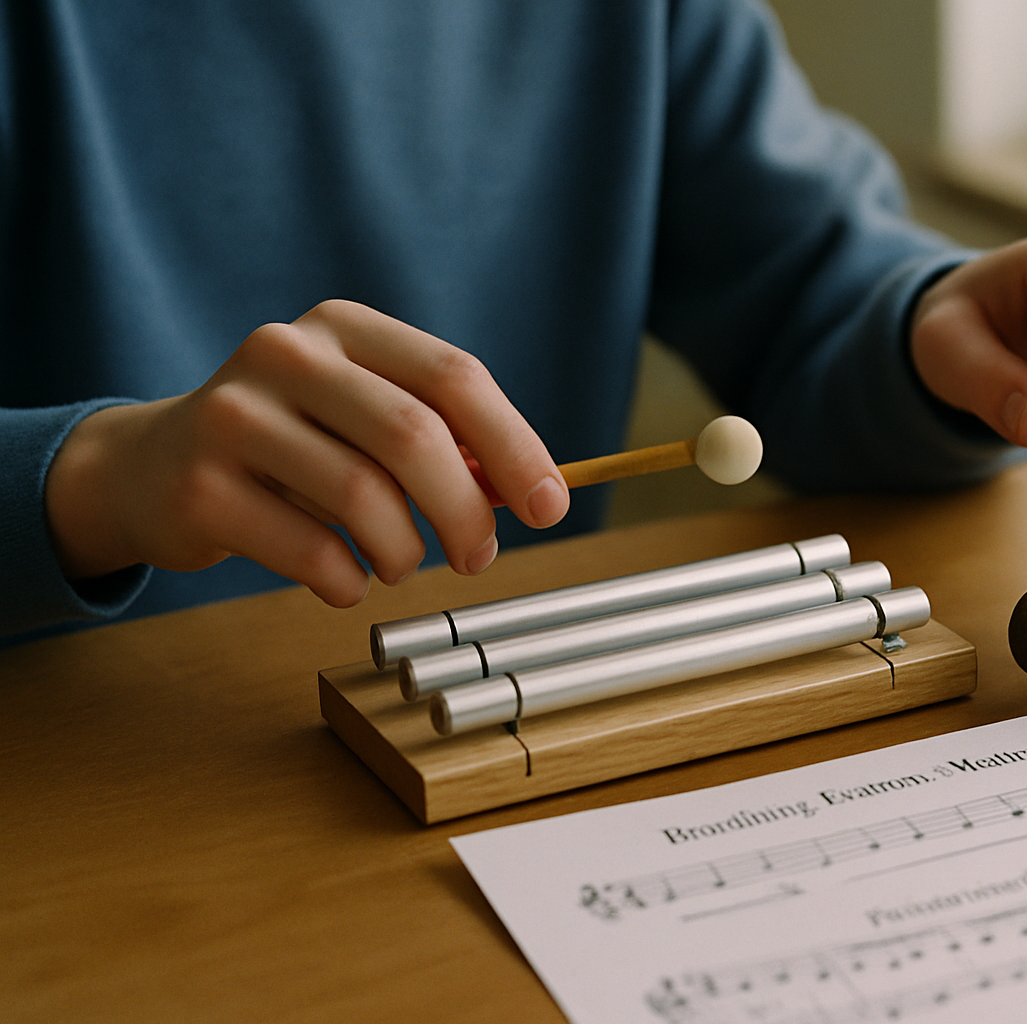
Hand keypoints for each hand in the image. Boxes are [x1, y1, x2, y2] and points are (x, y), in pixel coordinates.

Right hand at [45, 300, 568, 606]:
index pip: (455, 377)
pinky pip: (311, 551)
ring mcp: (234, 416)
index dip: (515, 446)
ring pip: (363, 497)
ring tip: (400, 563)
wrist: (152, 468)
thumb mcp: (365, 419)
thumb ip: (446, 443)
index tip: (549, 506)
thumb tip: (530, 491)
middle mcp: (286, 354)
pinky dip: (348, 581)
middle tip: (478, 555)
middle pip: (414, 436)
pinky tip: (345, 579)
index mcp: (344, 325)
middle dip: (466, 511)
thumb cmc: (291, 445)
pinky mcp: (201, 487)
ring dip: (405, 553)